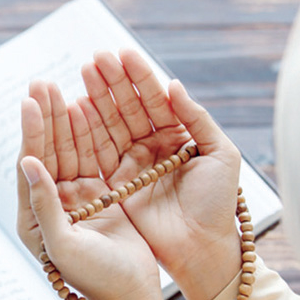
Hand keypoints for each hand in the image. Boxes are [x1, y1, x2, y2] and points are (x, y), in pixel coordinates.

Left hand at [17, 81, 164, 299]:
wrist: (133, 297)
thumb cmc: (97, 279)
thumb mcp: (65, 246)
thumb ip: (44, 206)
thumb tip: (26, 163)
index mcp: (34, 219)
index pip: (31, 166)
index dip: (32, 133)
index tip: (30, 101)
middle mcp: (52, 205)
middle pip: (47, 153)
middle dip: (45, 118)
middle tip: (41, 83)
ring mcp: (76, 200)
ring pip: (69, 151)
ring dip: (65, 121)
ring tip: (59, 88)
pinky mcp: (100, 197)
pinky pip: (93, 158)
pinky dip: (90, 135)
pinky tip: (86, 109)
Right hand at [77, 49, 241, 299]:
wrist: (202, 247)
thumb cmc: (218, 202)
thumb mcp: (221, 155)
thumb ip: (198, 118)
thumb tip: (174, 83)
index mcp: (180, 135)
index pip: (157, 98)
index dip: (140, 76)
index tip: (123, 53)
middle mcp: (154, 145)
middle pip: (130, 106)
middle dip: (113, 81)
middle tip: (96, 57)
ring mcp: (133, 163)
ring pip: (112, 124)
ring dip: (97, 98)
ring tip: (84, 72)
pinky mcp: (117, 183)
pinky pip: (100, 151)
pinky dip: (88, 130)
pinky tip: (77, 106)